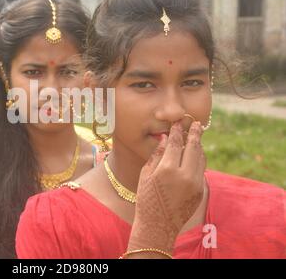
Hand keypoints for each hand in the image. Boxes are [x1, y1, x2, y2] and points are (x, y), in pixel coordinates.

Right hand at [128, 121, 205, 254]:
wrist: (157, 225)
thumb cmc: (146, 198)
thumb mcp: (146, 174)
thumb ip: (156, 155)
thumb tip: (164, 138)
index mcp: (167, 169)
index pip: (175, 143)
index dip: (177, 130)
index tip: (178, 122)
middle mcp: (184, 175)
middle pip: (193, 147)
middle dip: (195, 133)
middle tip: (197, 123)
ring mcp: (195, 183)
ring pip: (201, 158)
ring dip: (199, 146)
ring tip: (197, 137)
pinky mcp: (201, 191)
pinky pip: (202, 169)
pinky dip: (199, 159)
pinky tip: (196, 155)